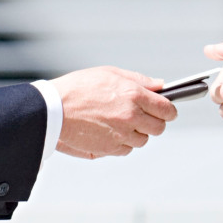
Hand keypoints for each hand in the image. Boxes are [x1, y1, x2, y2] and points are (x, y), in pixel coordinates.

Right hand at [49, 66, 177, 158]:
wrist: (52, 110)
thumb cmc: (79, 88)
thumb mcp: (110, 73)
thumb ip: (139, 80)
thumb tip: (160, 85)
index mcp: (134, 95)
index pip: (166, 109)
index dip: (170, 110)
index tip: (168, 110)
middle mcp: (131, 117)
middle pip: (159, 128)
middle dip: (155, 122)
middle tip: (144, 116)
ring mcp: (121, 135)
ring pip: (143, 140)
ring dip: (137, 133)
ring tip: (120, 121)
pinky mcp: (109, 149)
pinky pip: (126, 149)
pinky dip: (122, 142)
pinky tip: (109, 131)